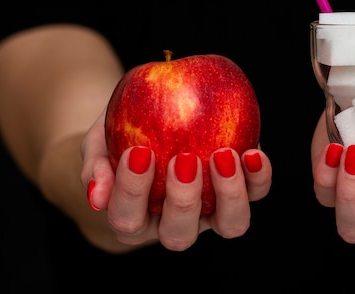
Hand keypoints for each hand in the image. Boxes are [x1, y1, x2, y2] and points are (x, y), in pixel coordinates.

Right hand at [81, 111, 271, 250]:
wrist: (153, 120)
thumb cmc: (120, 134)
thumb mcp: (99, 140)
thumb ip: (95, 163)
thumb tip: (97, 196)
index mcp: (134, 219)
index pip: (128, 219)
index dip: (132, 191)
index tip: (139, 151)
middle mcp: (175, 224)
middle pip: (180, 235)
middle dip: (183, 200)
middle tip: (183, 159)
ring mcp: (212, 213)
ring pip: (228, 225)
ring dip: (229, 195)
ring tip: (223, 155)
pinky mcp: (242, 192)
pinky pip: (257, 192)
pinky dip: (259, 177)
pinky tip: (253, 152)